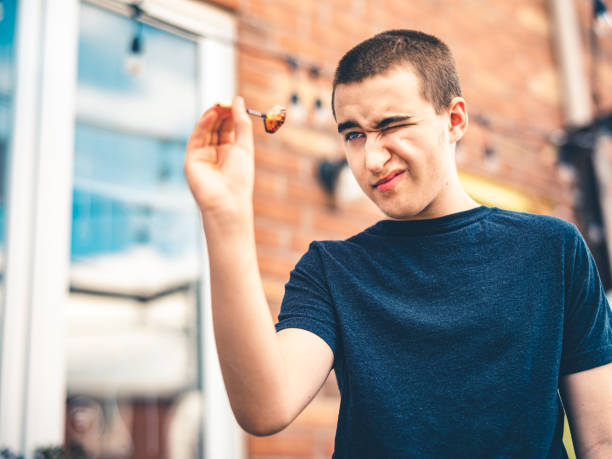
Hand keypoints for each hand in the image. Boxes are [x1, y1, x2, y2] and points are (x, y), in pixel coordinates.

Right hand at [184, 96, 254, 218]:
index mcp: (231, 151)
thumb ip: (241, 123)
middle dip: (221, 113)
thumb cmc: (240, 178)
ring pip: (206, 129)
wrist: (227, 201)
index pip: (228, 127)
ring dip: (212, 116)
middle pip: (216, 126)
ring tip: (219, 105)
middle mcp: (216, 152)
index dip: (231, 114)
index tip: (235, 101)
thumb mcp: (244, 146)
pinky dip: (203, 124)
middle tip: (225, 100)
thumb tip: (238, 100)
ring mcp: (203, 154)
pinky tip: (212, 114)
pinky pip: (197, 137)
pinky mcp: (192, 158)